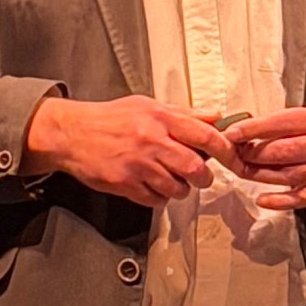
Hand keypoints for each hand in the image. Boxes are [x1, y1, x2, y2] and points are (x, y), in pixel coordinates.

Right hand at [24, 95, 236, 208]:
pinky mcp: (125, 184)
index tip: (234, 159)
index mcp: (160, 118)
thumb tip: (216, 117)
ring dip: (180, 188)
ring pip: (177, 188)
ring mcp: (138, 165)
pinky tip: (151, 185)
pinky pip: (156, 200)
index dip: (226, 150)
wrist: (72, 134)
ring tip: (170, 179)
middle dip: (203, 178)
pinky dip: (159, 197)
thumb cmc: (111, 118)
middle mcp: (151, 141)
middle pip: (195, 168)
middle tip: (199, 176)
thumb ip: (183, 113)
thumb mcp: (148, 105)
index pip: (206, 135)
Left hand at [229, 106, 305, 210]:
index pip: (282, 122)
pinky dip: (279, 201)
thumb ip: (292, 123)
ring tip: (242, 169)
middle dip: (252, 153)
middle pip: (281, 151)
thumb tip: (253, 129)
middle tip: (234, 152)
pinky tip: (262, 199)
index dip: (253, 128)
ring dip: (259, 174)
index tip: (232, 132)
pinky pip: (300, 198)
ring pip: (286, 175)